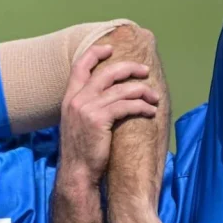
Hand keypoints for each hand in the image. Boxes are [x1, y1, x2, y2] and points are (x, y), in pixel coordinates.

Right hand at [59, 44, 159, 184]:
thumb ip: (84, 107)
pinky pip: (127, 105)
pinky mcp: (100, 119)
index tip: (111, 49)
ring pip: (121, 89)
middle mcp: (77, 100)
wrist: (77, 173)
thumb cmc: (80, 152)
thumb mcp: (76, 124)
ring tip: (154, 97)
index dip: (96, 53)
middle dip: (129, 68)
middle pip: (107, 73)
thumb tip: (105, 97)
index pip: (79, 66)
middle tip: (145, 71)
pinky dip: (142, 106)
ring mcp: (87, 108)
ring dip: (142, 91)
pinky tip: (150, 111)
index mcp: (69, 98)